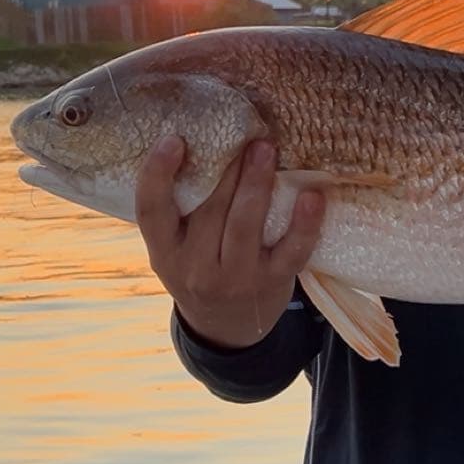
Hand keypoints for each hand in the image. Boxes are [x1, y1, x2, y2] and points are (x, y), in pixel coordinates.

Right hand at [136, 136, 325, 350]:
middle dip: (225, 169)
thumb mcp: (176, 249)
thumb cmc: (200, 269)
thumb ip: (181, 209)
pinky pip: (292, 252)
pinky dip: (304, 224)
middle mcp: (196, 268)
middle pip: (208, 211)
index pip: (151, 212)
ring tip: (266, 148)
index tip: (174, 139)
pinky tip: (312, 195)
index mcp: (165, 253)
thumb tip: (200, 139)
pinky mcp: (273, 283)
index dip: (157, 175)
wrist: (227, 329)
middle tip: (241, 133)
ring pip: (245, 226)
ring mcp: (236, 279)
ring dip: (257, 184)